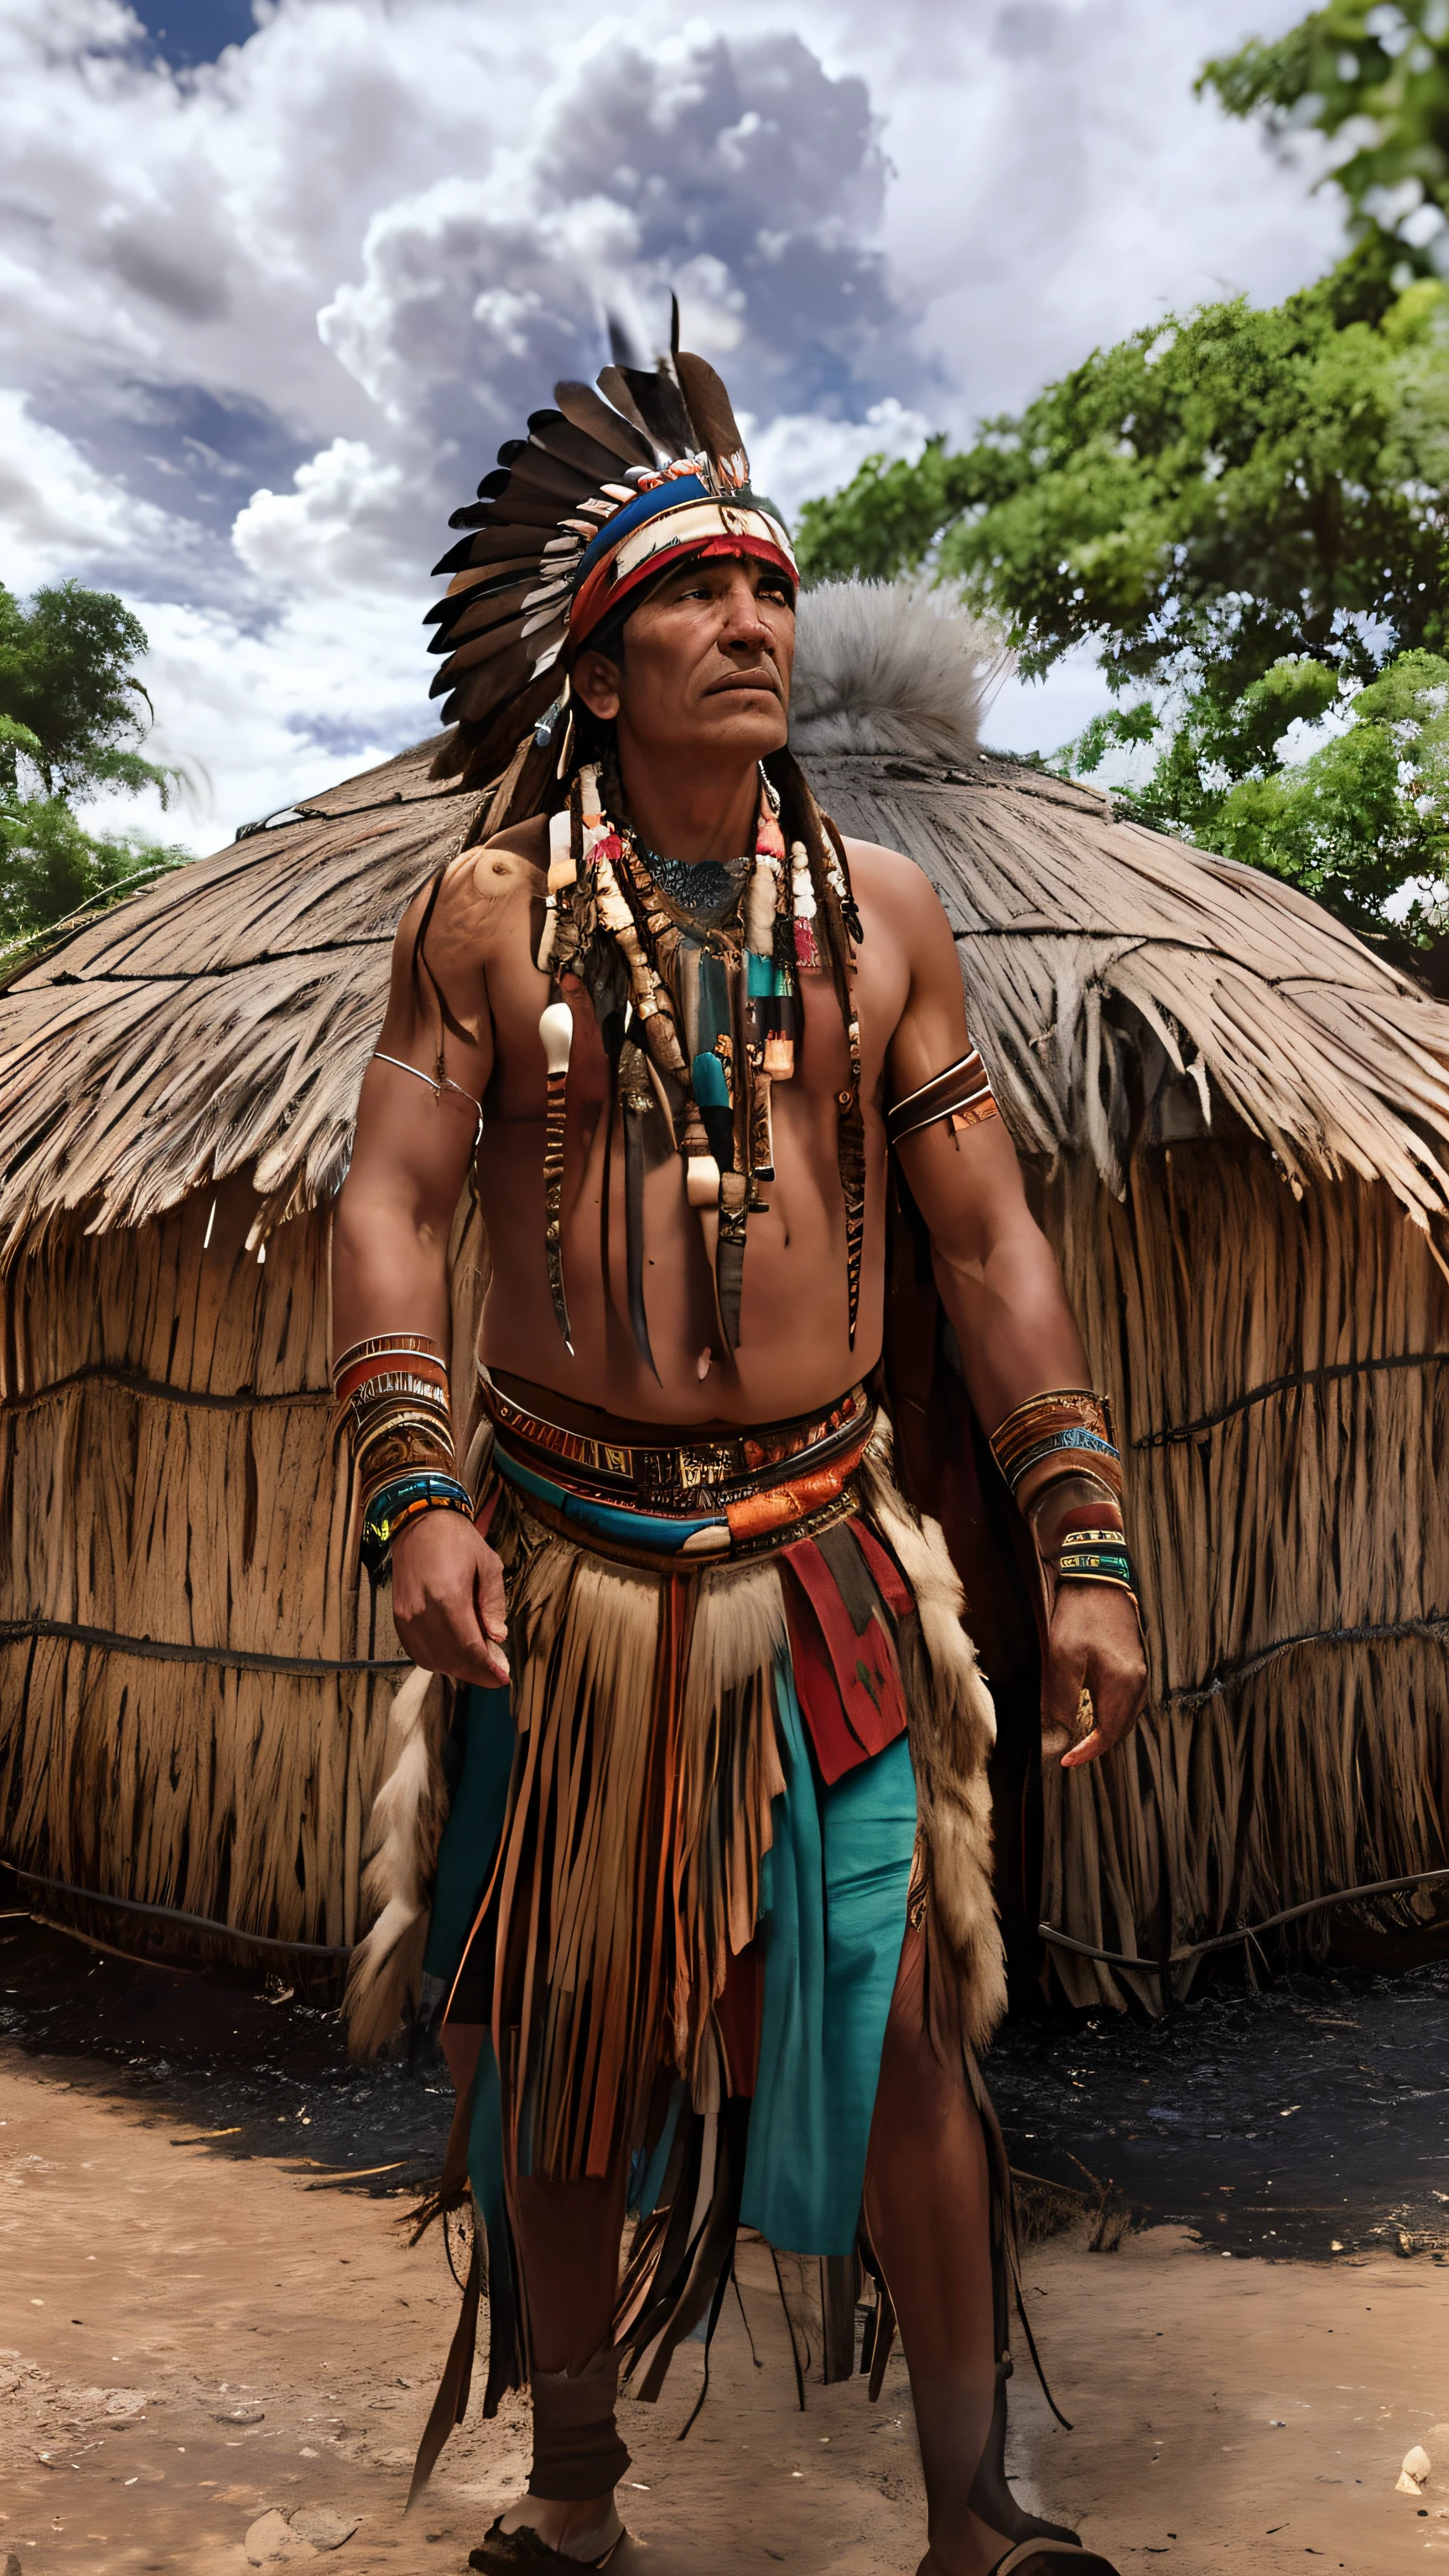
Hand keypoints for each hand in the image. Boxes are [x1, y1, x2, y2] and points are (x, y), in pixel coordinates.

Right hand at [390, 1509, 508, 1687]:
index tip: (503, 1678)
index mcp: (448, 1597)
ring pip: (432, 1659)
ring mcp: (407, 1616)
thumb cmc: (457, 1540)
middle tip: (494, 1675)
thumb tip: (497, 1637)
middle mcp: (423, 1611)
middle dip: (475, 1672)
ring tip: (477, 1666)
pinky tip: (453, 1657)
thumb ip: (493, 1604)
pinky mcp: (398, 1616)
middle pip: (451, 1659)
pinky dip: (436, 1660)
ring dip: (456, 1669)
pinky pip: (416, 1651)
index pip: (469, 1647)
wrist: (420, 1522)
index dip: (487, 1668)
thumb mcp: (488, 1565)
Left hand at [1040, 1582, 1145, 1769]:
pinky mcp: (1134, 1661)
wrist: (1097, 1575)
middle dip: (1097, 1745)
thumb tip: (1060, 1731)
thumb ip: (1062, 1697)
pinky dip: (1112, 1714)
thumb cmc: (1078, 1613)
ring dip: (1106, 1731)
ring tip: (1082, 1739)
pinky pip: (1127, 1700)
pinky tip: (1096, 1713)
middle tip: (1071, 1754)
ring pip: (1126, 1715)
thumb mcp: (1062, 1655)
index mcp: (1122, 1682)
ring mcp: (1139, 1670)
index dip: (1087, 1752)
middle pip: (1121, 1728)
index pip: (1108, 1733)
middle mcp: (1137, 1680)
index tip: (1066, 1760)